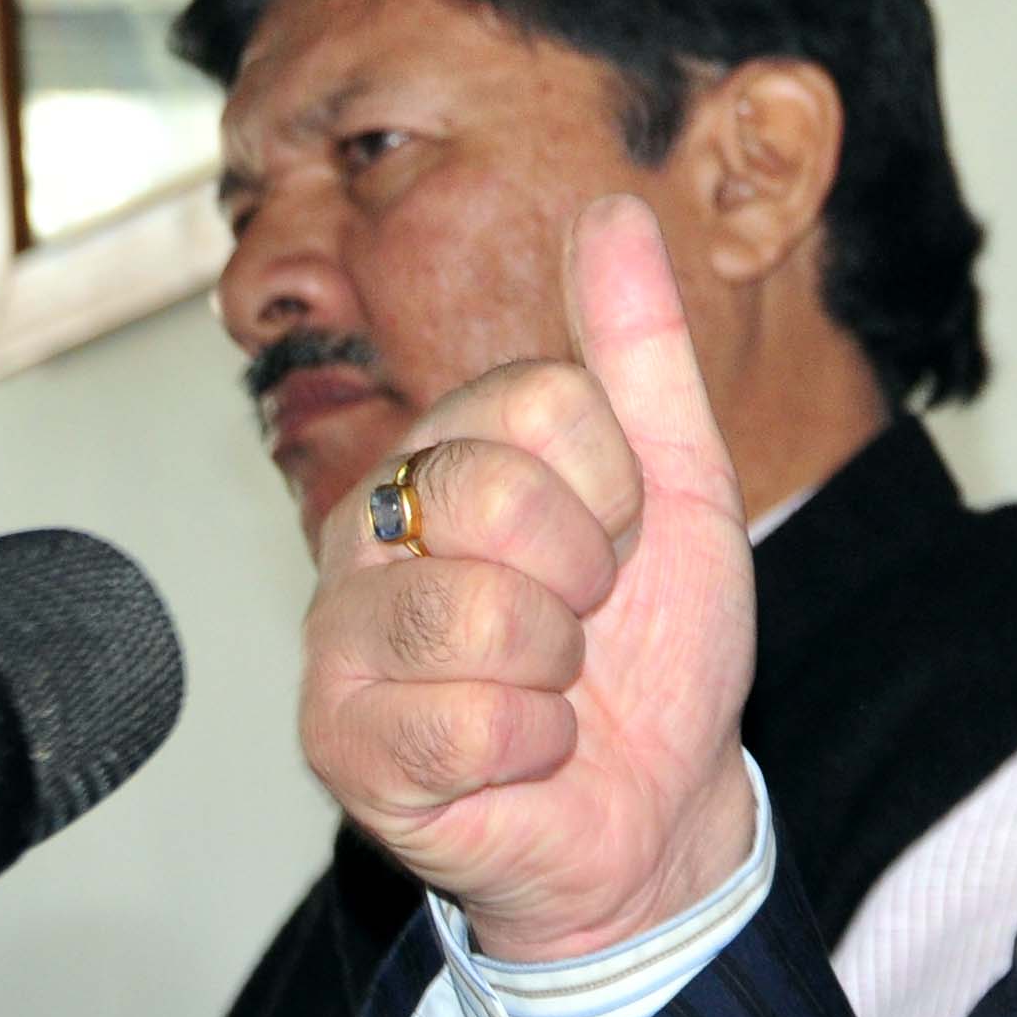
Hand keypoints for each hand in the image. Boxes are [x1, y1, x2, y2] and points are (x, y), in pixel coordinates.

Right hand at [298, 195, 758, 961]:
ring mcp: (342, 635)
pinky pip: (462, 722)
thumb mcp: (679, 485)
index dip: (616, 485)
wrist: (659, 810)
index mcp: (446, 449)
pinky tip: (518, 754)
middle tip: (583, 619)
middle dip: (586, 573)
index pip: (541, 399)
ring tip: (548, 684)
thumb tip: (613, 206)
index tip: (618, 540)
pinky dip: (530, 747)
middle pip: (491, 488)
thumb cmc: (655, 651)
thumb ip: (641, 349)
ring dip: (557, 666)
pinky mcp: (337, 742)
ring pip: (471, 609)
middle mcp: (370, 527)